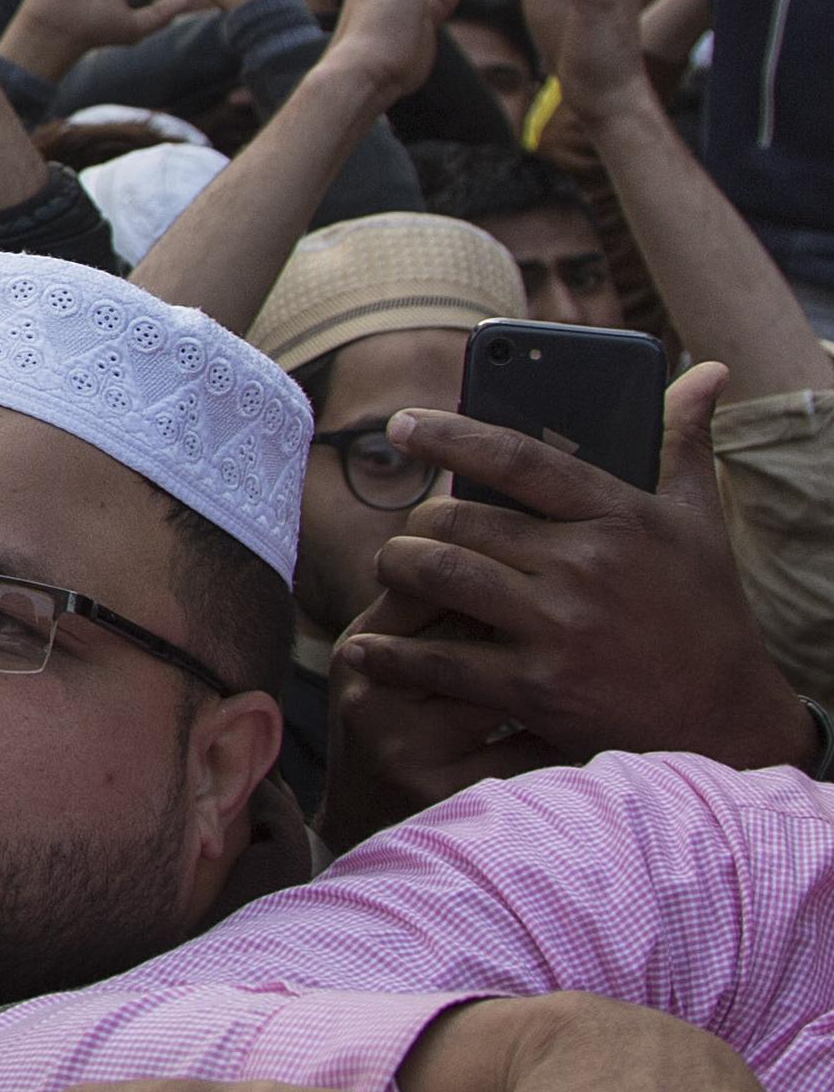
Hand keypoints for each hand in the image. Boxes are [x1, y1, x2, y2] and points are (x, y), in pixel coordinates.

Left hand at [333, 365, 809, 781]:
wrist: (728, 721)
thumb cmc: (706, 610)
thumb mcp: (700, 522)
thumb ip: (684, 442)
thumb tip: (705, 371)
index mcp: (621, 517)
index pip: (518, 459)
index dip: (452, 436)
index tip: (403, 425)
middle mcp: (586, 566)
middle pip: (459, 521)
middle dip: (420, 523)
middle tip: (410, 529)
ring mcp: (559, 627)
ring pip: (438, 576)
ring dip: (399, 571)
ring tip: (394, 571)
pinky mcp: (538, 687)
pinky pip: (439, 661)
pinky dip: (392, 655)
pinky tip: (364, 650)